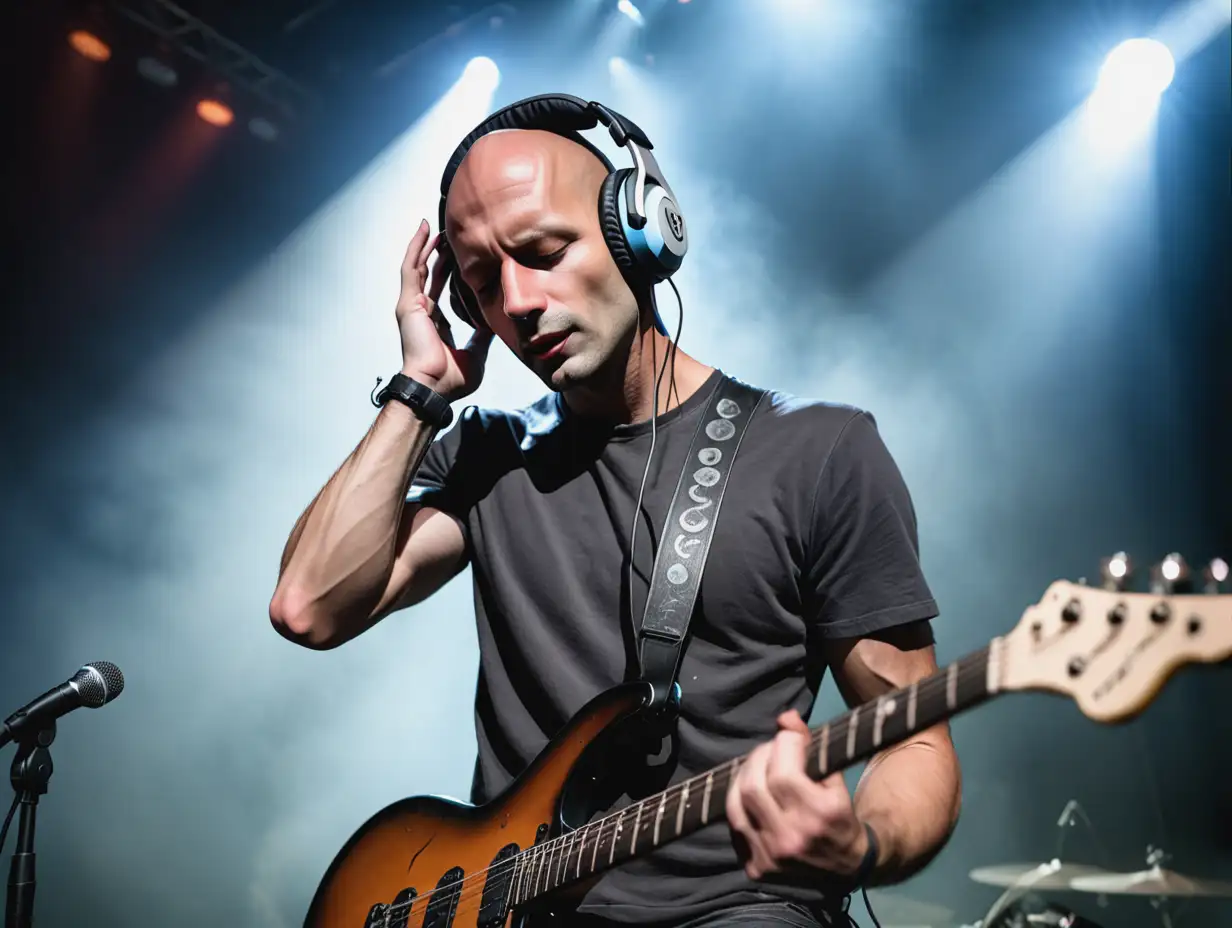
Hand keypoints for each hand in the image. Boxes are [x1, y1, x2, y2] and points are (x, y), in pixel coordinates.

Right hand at [396, 219, 492, 401]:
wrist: (435, 387)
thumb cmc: (450, 380)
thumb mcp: (475, 353)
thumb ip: (482, 337)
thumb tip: (494, 325)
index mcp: (435, 324)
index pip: (442, 292)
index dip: (451, 275)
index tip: (463, 260)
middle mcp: (421, 312)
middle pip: (430, 275)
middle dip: (440, 255)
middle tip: (452, 237)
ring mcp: (412, 306)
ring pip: (419, 266)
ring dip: (427, 246)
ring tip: (436, 227)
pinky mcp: (408, 302)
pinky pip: (411, 268)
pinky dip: (416, 247)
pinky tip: (423, 230)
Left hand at [726, 709, 871, 883]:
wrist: (844, 868)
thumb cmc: (839, 817)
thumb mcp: (835, 780)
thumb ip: (810, 745)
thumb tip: (786, 717)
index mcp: (819, 816)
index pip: (783, 773)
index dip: (783, 745)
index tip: (791, 738)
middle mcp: (792, 838)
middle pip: (753, 786)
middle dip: (759, 757)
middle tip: (771, 751)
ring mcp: (770, 857)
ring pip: (736, 804)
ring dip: (743, 777)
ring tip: (758, 769)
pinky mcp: (756, 868)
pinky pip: (733, 826)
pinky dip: (738, 803)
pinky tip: (750, 794)